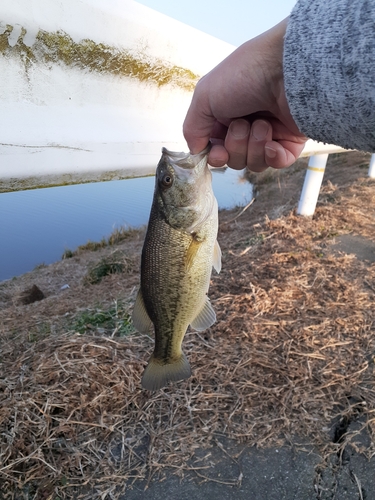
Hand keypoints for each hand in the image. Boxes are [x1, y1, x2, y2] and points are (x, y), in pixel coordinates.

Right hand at [183, 19, 306, 171]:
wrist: (285, 68)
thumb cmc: (244, 74)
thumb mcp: (204, 96)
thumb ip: (193, 127)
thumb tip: (195, 151)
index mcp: (226, 114)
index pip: (216, 148)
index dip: (216, 155)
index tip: (218, 152)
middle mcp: (247, 124)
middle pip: (234, 159)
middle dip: (236, 146)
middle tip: (242, 124)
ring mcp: (271, 133)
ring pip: (254, 163)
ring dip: (254, 146)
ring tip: (263, 124)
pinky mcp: (291, 140)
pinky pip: (278, 163)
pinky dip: (273, 156)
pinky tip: (273, 143)